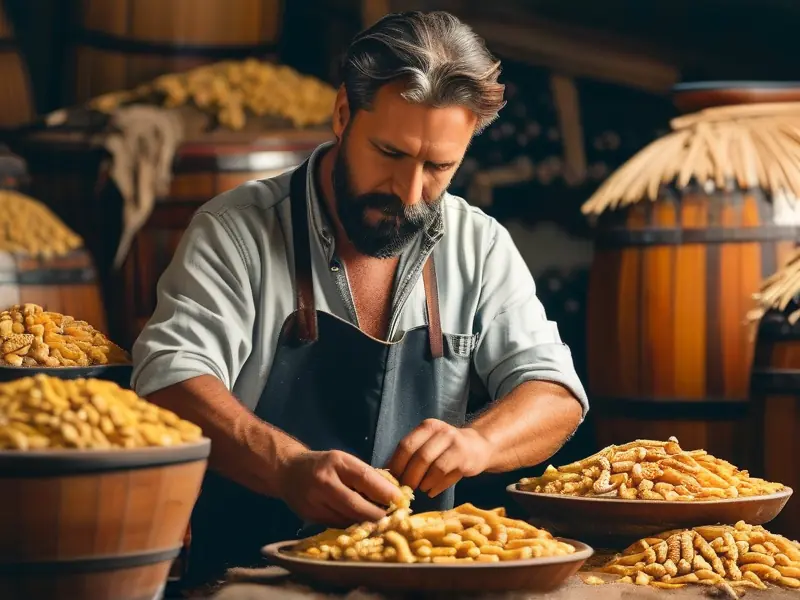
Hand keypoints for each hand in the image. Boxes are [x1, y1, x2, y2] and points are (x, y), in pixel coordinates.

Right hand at [278, 449, 401, 527]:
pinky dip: (351, 524)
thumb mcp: (343, 460)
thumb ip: (364, 474)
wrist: (287, 471)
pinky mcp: (310, 516)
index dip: (385, 491)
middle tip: (393, 518)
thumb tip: (391, 493)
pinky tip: (360, 523)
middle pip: (356, 505)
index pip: (364, 478)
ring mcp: (315, 501)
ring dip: (366, 522)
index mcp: (336, 462)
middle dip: (377, 514)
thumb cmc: (322, 464)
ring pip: (348, 519)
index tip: (400, 500)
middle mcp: (324, 482)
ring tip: (380, 521)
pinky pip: (337, 525)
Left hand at [387, 419, 492, 498]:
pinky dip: (436, 487)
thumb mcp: (428, 444)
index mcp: (428, 427)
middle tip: (406, 489)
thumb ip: (411, 455)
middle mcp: (442, 432)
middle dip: (410, 477)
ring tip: (421, 489)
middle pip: (420, 458)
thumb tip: (387, 474)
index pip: (406, 445)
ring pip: (434, 468)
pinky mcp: (466, 459)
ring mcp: (456, 444)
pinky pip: (446, 476)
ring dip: (424, 483)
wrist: (477, 446)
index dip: (397, 465)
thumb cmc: (445, 449)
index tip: (392, 479)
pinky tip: (432, 491)